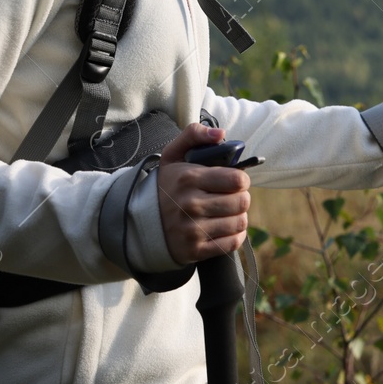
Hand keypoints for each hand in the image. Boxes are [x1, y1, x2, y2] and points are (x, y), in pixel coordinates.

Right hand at [156, 121, 250, 265]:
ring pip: (239, 223)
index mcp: (189, 178)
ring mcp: (193, 230)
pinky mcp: (195, 250)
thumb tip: (220, 133)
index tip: (234, 181)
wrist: (140, 221)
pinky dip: (235, 235)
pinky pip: (232, 243)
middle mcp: (191, 204)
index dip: (241, 179)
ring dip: (238, 216)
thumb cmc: (166, 185)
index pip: (237, 180)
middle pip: (241, 202)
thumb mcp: (173, 155)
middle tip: (231, 196)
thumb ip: (194, 135)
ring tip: (227, 211)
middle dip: (241, 197)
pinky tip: (224, 227)